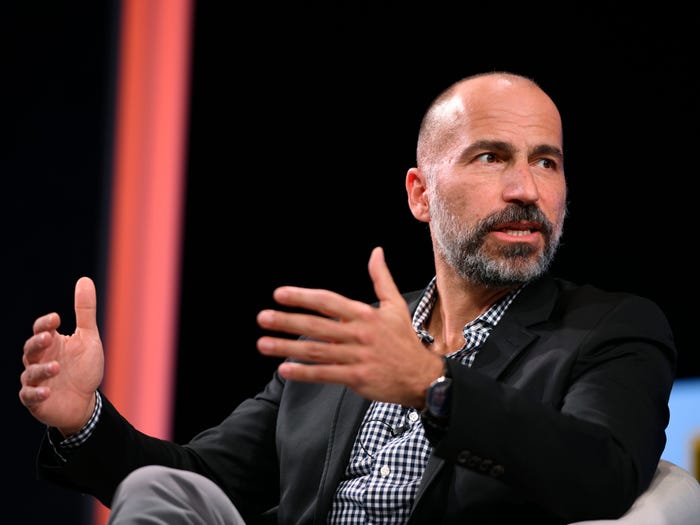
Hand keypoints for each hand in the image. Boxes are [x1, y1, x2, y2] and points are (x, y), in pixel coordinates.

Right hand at [19, 277, 104, 435]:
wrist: (85, 401)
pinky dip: (36, 393)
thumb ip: (85, 312)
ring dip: (42, 369)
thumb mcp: (88, 338)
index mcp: (52, 344)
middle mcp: (40, 360)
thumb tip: (84, 280)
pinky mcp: (36, 400)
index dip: (45, 324)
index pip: (41, 329)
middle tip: (49, 337)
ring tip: (56, 367)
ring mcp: (36, 380)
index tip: (56, 319)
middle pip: (30, 349)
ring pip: (30, 372)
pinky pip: (29, 396)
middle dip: (37, 342)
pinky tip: (48, 391)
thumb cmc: (84, 368)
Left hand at [256, 247, 443, 406]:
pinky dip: (304, 372)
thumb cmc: (404, 340)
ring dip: (287, 347)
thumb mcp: (395, 305)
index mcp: (365, 314)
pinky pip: (325, 374)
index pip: (327, 301)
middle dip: (287, 321)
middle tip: (263, 318)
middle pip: (316, 325)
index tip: (279, 295)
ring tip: (263, 344)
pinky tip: (285, 369)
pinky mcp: (357, 378)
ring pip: (316, 350)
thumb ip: (381, 279)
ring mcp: (357, 356)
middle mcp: (359, 333)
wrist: (422, 375)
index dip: (302, 297)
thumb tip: (376, 251)